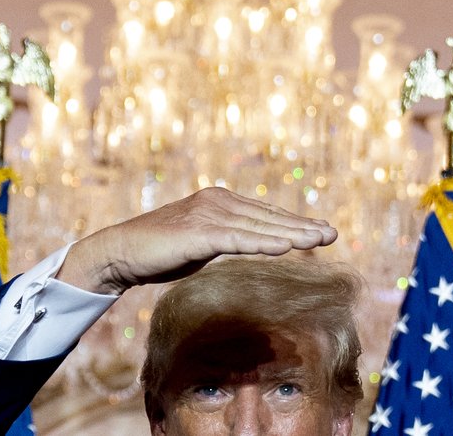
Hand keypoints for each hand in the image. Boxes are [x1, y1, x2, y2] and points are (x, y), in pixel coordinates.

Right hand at [56, 187, 337, 294]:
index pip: (264, 214)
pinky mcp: (199, 232)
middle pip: (267, 216)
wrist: (120, 252)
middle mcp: (217, 201)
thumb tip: (253, 244)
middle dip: (301, 226)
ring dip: (291, 234)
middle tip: (332, 233)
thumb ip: (228, 239)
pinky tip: (286, 247)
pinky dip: (264, 242)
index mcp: (219, 201)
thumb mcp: (203, 243)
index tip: (319, 231)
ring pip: (259, 226)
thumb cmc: (160, 251)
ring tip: (318, 240)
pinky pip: (239, 239)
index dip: (293, 223)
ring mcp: (208, 214)